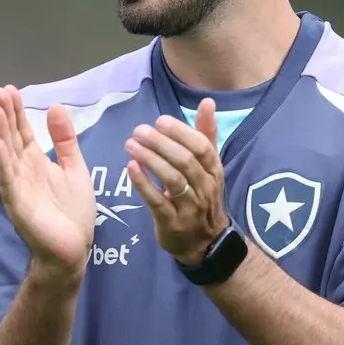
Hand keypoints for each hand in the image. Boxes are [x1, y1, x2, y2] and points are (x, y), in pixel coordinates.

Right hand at [0, 85, 95, 280]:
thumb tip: (54, 107)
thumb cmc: (73, 213)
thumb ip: (65, 140)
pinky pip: (9, 180)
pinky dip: (3, 162)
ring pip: (7, 155)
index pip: (23, 131)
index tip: (10, 90)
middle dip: (6, 116)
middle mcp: (23, 171)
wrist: (74, 248)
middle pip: (12, 138)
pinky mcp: (19, 204)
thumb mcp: (75, 168)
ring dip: (0, 133)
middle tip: (0, 92)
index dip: (17, 111)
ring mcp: (18, 187)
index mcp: (36, 162)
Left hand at [123, 98, 229, 264]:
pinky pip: (157, 202)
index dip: (181, 132)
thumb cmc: (202, 196)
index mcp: (213, 170)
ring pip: (172, 180)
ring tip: (130, 145)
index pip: (201, 147)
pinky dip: (144, 184)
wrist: (205, 242)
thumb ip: (206, 134)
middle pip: (185, 161)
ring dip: (150, 160)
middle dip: (160, 144)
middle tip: (138, 130)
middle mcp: (204, 187)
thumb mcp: (209, 167)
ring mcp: (189, 207)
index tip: (160, 120)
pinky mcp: (172, 223)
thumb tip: (207, 101)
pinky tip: (131, 168)